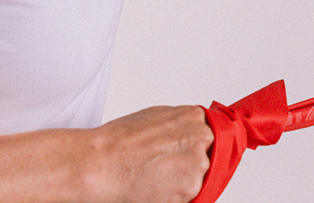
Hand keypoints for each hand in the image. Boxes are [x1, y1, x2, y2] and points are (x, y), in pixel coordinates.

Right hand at [87, 104, 212, 202]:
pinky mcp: (191, 190)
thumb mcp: (155, 117)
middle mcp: (202, 139)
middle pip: (209, 156)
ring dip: (183, 180)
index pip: (212, 135)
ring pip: (201, 178)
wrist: (101, 165)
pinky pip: (190, 195)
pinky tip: (156, 186)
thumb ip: (181, 124)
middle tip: (166, 167)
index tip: (189, 154)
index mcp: (194, 117)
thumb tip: (191, 130)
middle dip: (192, 163)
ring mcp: (198, 165)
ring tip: (156, 176)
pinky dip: (176, 195)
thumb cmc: (120, 141)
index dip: (198, 147)